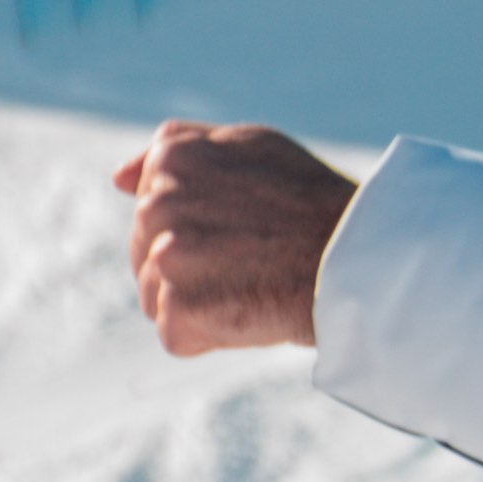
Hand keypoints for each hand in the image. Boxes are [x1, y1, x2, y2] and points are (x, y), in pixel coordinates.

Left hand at [113, 120, 356, 354]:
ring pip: (156, 296)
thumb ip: (181, 146)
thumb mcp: (252, 146)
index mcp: (171, 158)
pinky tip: (249, 314)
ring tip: (252, 287)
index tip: (245, 231)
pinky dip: (209, 336)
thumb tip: (118, 179)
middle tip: (254, 262)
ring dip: (199, 303)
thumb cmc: (314, 204)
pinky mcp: (179, 307)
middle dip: (192, 268)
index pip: (152, 209)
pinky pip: (175, 334)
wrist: (364, 262)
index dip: (201, 230)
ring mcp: (166, 256)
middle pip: (148, 254)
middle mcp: (157, 202)